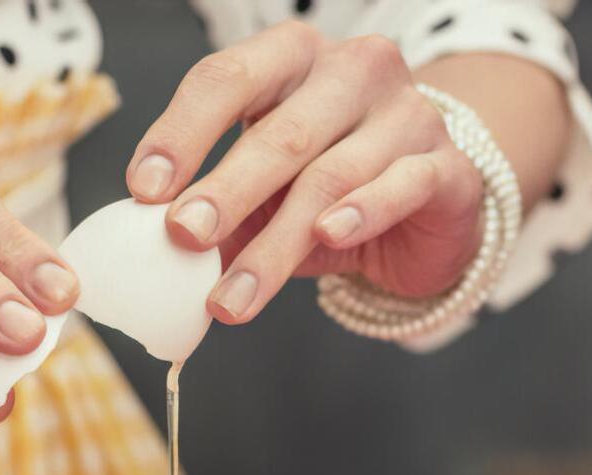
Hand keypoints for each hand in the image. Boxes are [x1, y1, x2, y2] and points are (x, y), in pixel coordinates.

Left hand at [126, 22, 484, 323]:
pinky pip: (402, 186)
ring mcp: (407, 114)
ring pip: (331, 176)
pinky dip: (362, 212)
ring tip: (230, 297)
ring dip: (273, 244)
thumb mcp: (256, 194)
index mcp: (290, 60)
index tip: (144, 187)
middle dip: (224, 190)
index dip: (181, 133)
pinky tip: (329, 235)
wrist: (421, 207)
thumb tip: (146, 250)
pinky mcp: (447, 166)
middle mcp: (352, 72)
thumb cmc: (321, 188)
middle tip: (182, 236)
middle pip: (279, 131)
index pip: (226, 79)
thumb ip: (210, 209)